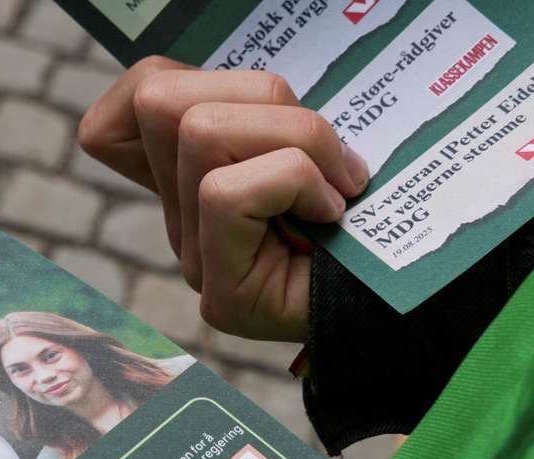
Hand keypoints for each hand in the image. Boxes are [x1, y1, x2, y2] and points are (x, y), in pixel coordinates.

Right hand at [79, 57, 368, 341]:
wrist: (408, 308)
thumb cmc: (374, 220)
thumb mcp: (319, 140)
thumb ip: (277, 114)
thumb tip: (270, 94)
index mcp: (193, 172)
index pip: (125, 105)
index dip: (171, 76)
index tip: (256, 107)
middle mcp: (179, 214)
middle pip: (157, 94)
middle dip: (258, 94)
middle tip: (322, 149)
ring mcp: (193, 256)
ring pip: (200, 131)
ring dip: (294, 137)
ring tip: (337, 181)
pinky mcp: (220, 294)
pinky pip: (227, 192)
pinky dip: (296, 181)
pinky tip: (331, 213)